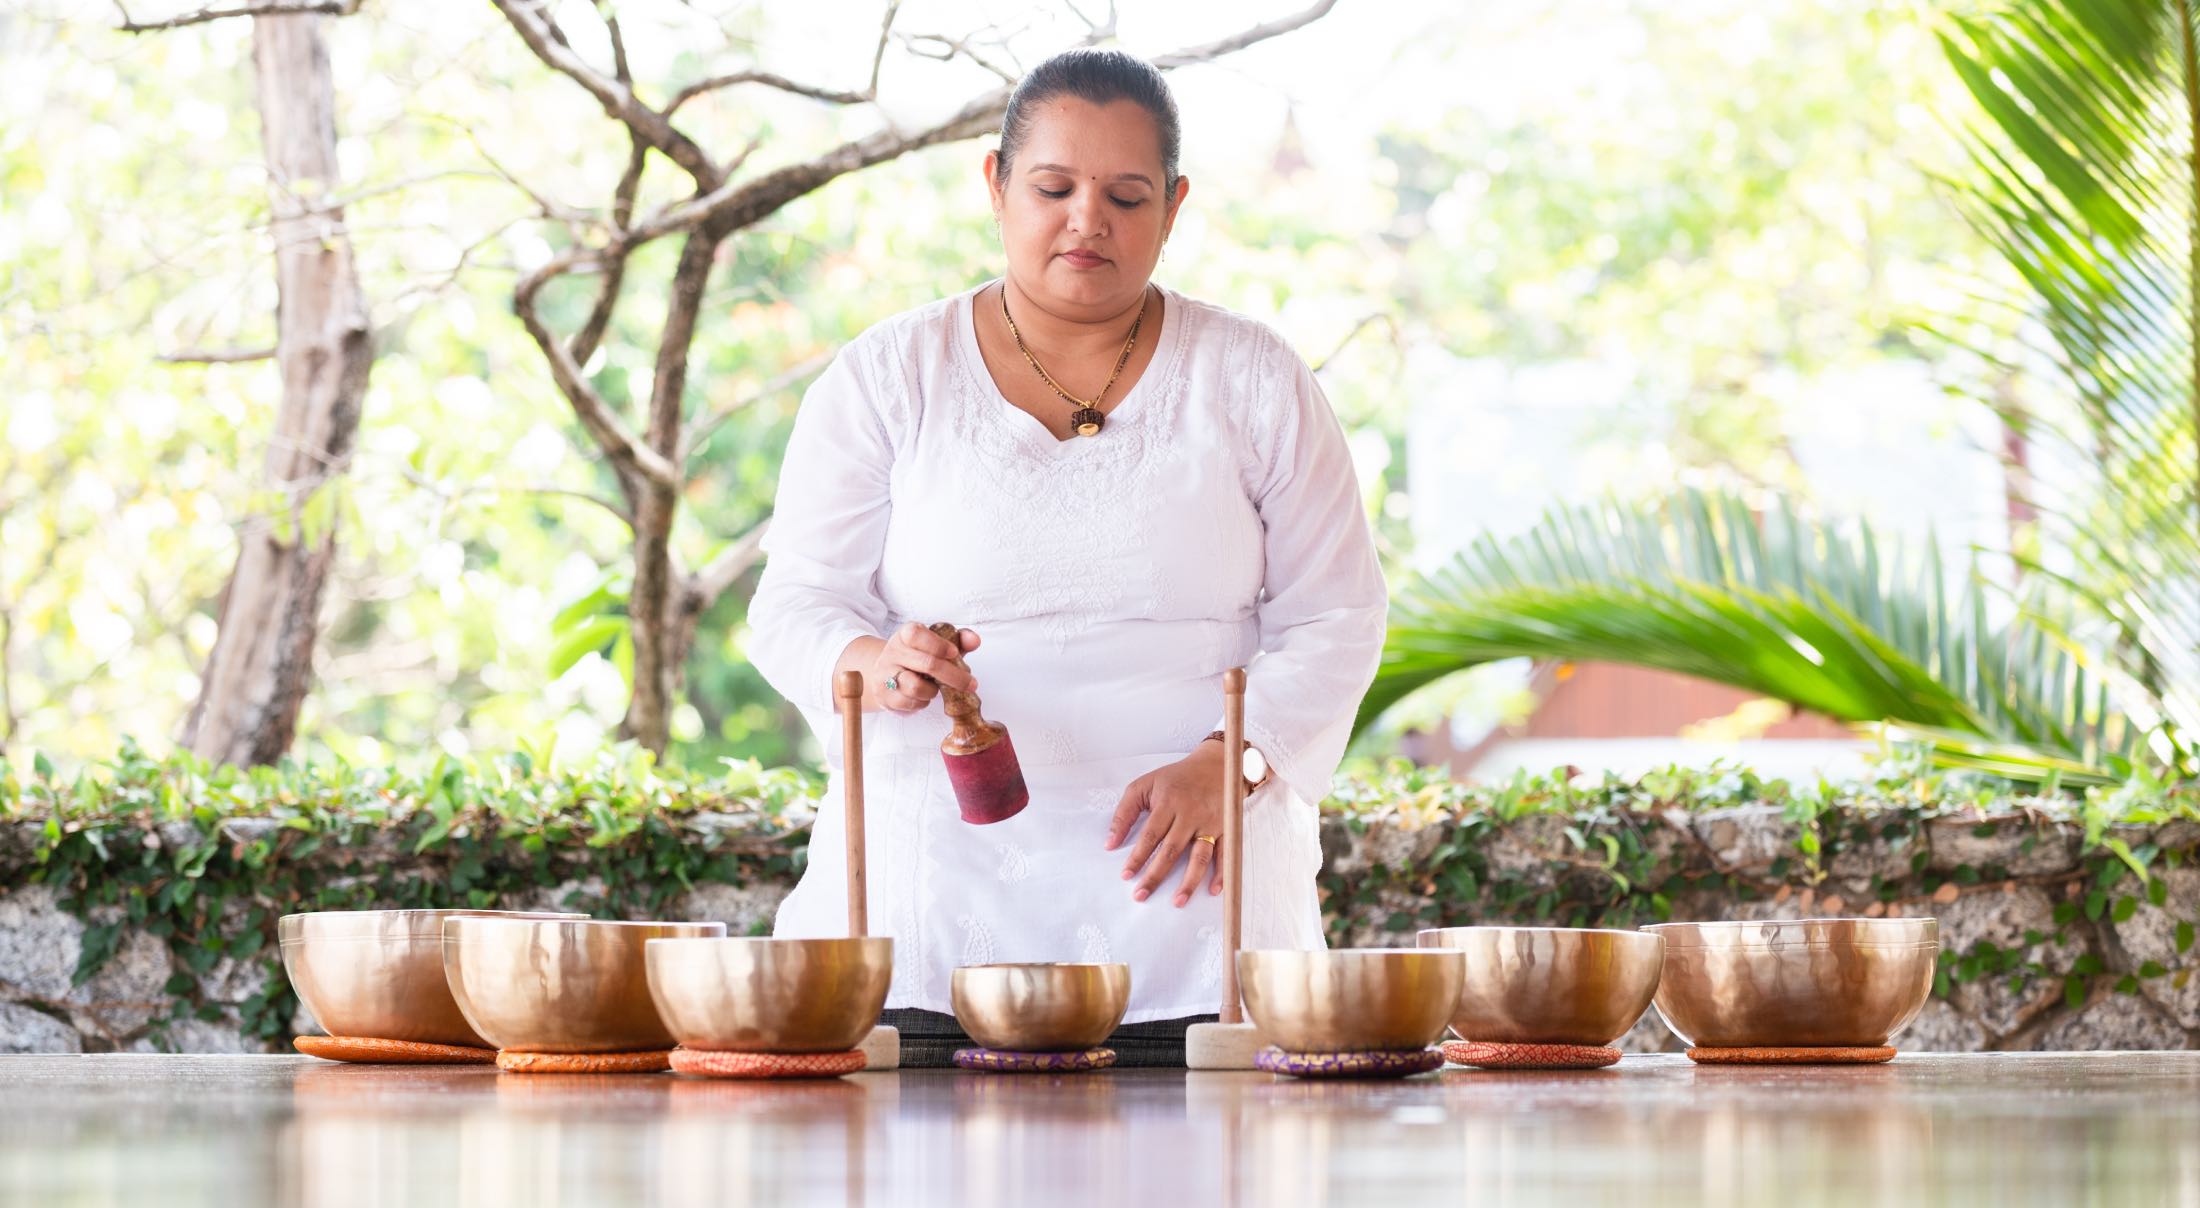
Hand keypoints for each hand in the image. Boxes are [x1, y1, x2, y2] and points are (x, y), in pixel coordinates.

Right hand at [869, 622, 979, 712]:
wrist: (887, 673)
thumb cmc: (918, 657)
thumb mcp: (937, 645)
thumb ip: (958, 640)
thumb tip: (974, 640)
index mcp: (904, 635)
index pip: (916, 635)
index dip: (937, 644)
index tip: (955, 653)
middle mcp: (892, 652)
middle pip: (926, 664)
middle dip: (954, 676)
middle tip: (971, 684)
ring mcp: (885, 675)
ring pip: (917, 687)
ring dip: (933, 691)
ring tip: (934, 687)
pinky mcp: (884, 696)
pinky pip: (911, 703)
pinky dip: (923, 702)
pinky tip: (923, 695)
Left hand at [1104, 742, 1227, 907]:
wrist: (1215, 764)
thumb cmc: (1175, 778)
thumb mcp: (1144, 785)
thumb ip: (1125, 812)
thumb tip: (1109, 844)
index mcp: (1167, 802)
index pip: (1150, 835)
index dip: (1137, 857)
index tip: (1126, 876)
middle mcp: (1189, 814)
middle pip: (1171, 850)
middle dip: (1155, 875)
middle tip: (1141, 895)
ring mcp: (1209, 822)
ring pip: (1199, 856)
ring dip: (1189, 881)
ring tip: (1177, 902)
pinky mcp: (1226, 827)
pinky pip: (1224, 853)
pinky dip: (1221, 873)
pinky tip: (1213, 891)